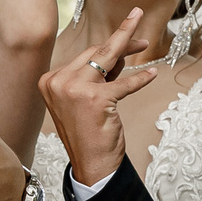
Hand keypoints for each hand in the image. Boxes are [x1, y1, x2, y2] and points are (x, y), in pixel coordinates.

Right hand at [35, 8, 154, 188]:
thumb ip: (98, 75)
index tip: (127, 35)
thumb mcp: (87, 98)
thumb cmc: (89, 133)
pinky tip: (151, 74)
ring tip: (145, 42)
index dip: (109, 46)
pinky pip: (123, 83)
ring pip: (106, 58)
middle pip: (95, 52)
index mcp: (50, 80)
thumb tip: (120, 52)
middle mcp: (58, 81)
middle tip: (141, 37)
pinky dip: (140, 79)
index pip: (84, 55)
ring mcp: (74, 89)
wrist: (91, 165)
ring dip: (128, 48)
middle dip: (121, 41)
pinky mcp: (94, 99)